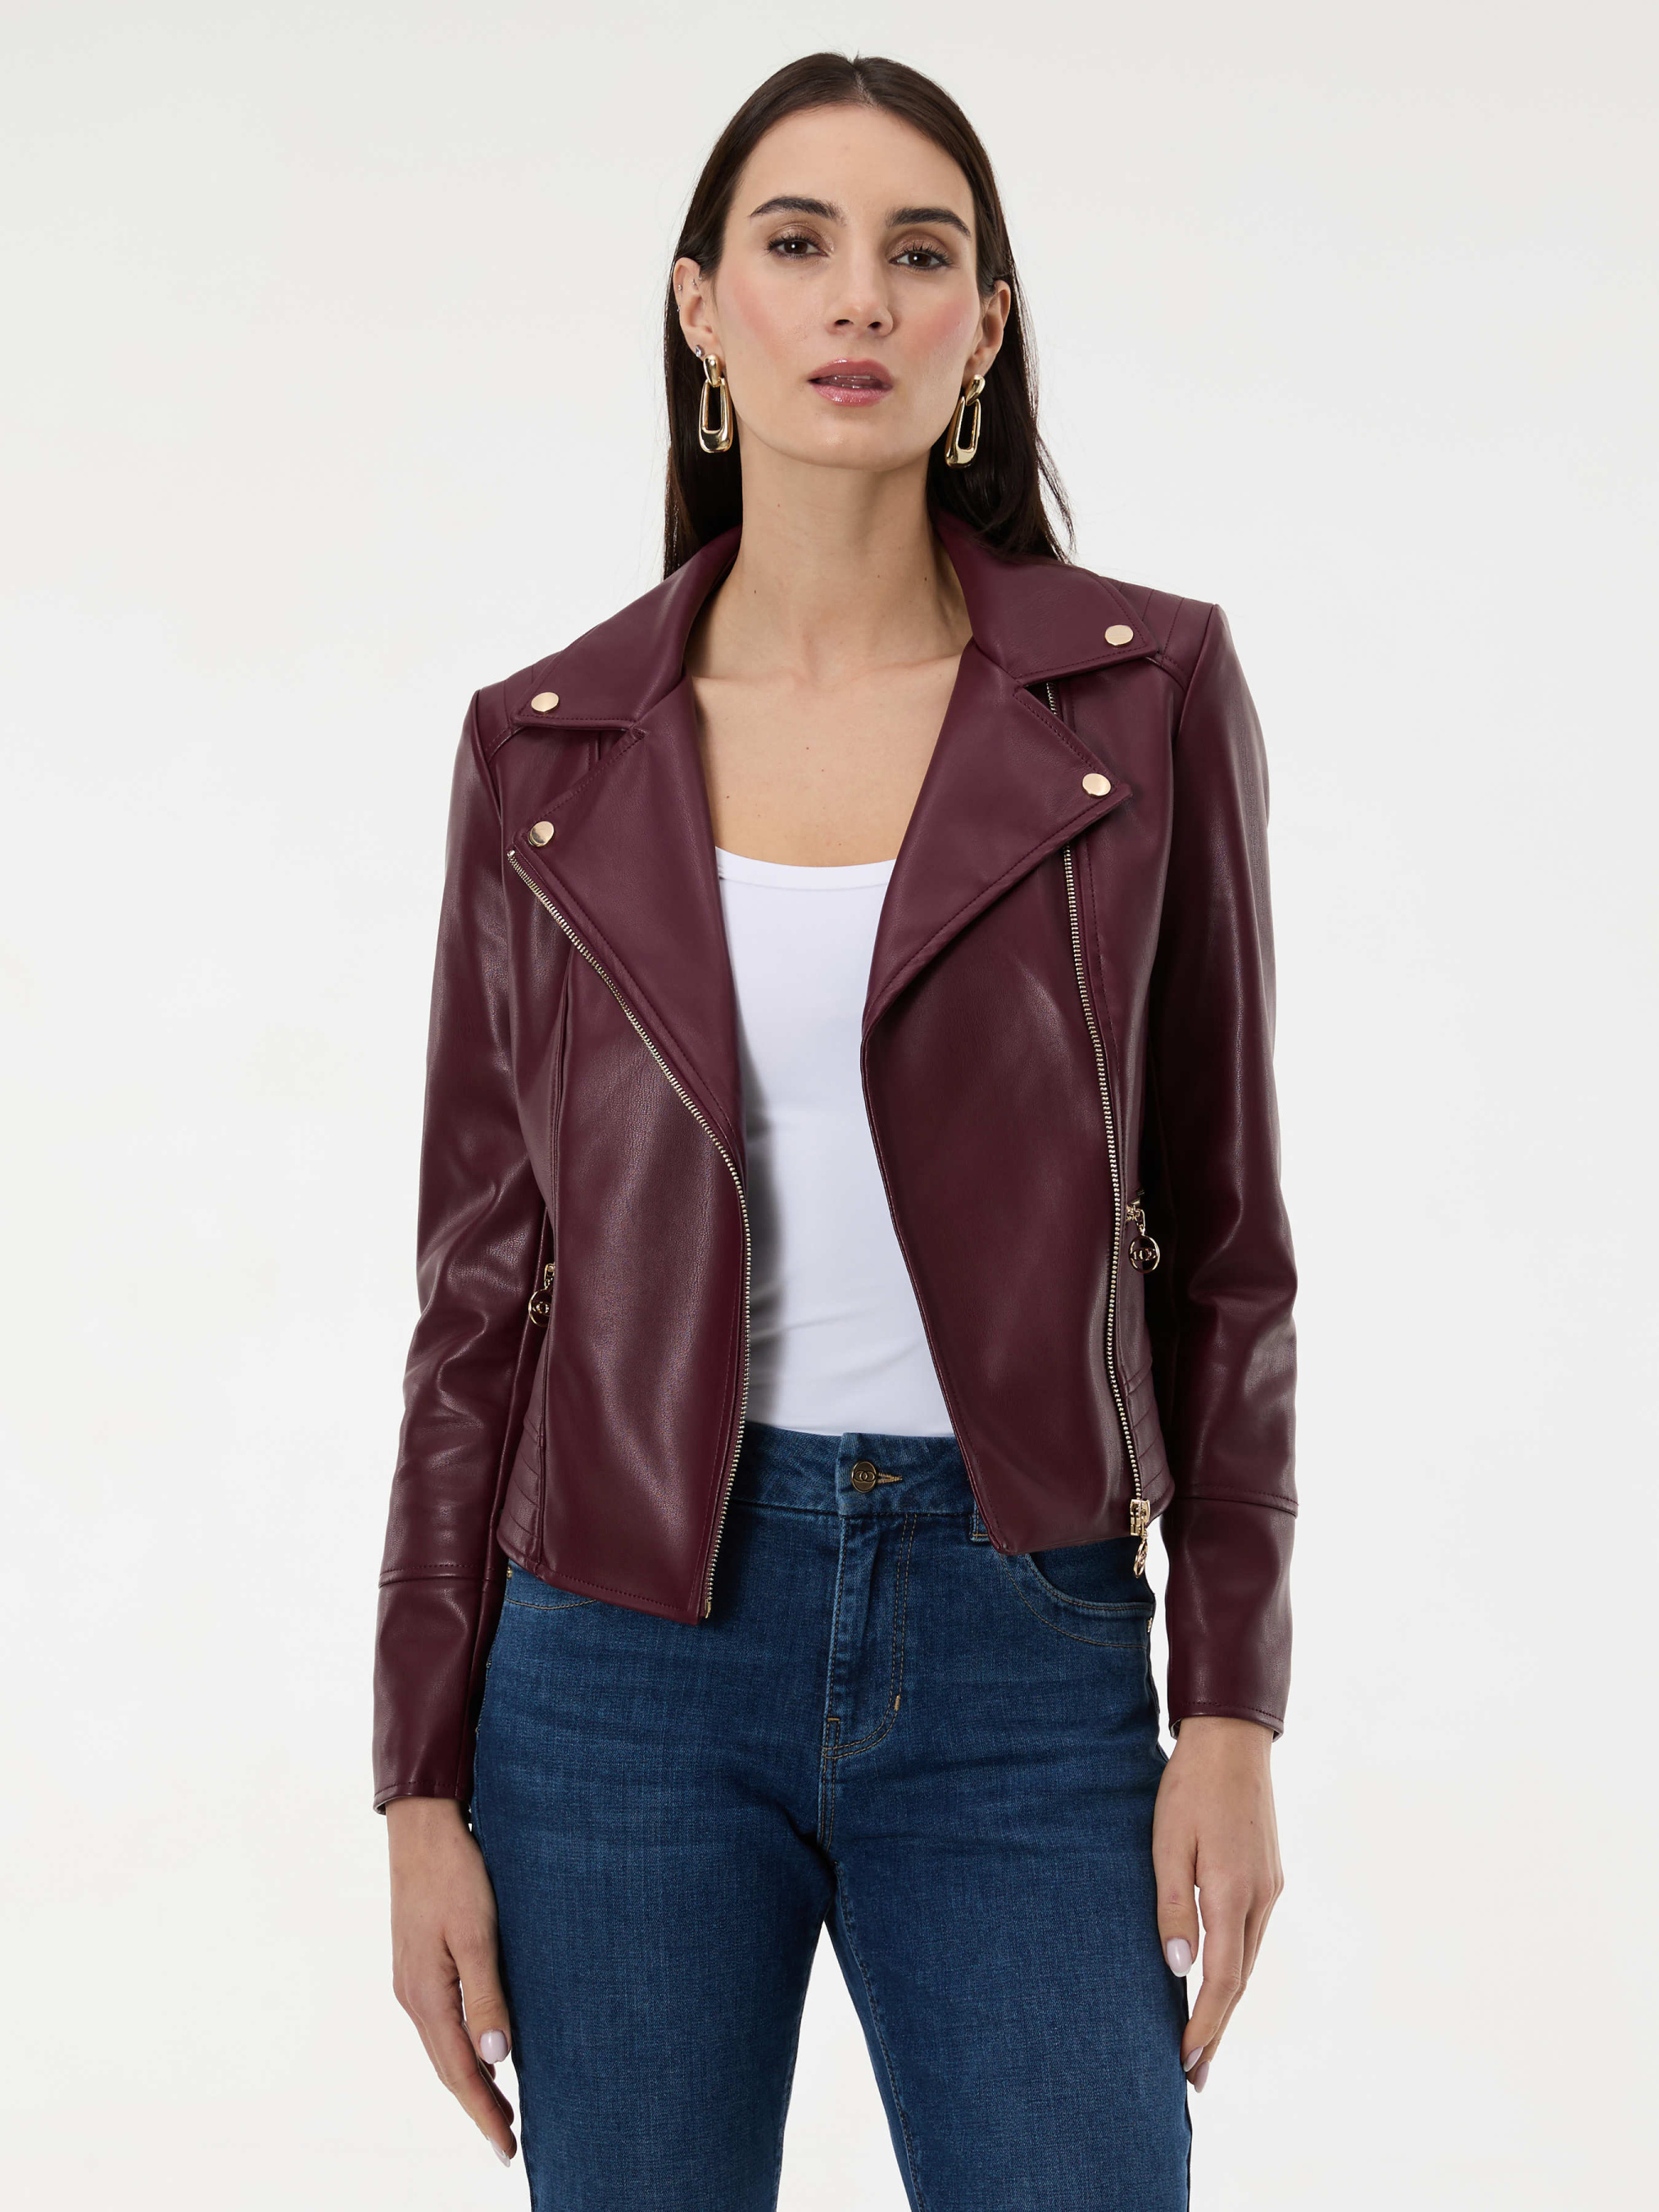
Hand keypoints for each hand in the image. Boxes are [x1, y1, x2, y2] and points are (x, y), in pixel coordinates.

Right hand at [387, 1796, 516, 2164]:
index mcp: (425, 1995)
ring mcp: (412, 1981)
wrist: (422, 1828)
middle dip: (478, 2107)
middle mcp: (413, 1996)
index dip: (484, 2111)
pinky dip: (460, 2049)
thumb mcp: (478, 1932)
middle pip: (447, 2067)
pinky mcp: (419, 1965)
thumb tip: (496, 2055)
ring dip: (470, 2080)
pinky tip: (479, 2050)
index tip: (508, 2148)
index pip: (459, 2071)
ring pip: (442, 2047)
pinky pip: (440, 2023)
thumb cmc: (455, 1873)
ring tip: (500, 2108)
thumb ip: (486, 1993)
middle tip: (509, 2142)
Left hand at [1152, 1715, 1282, 2091]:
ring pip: (1249, 1960)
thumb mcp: (1167, 1842)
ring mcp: (1270, 1887)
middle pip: (1241, 1980)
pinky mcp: (1268, 1876)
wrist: (1233, 1740)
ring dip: (1227, 2003)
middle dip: (1217, 2030)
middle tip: (1195, 2074)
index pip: (1223, 1980)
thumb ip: (1172, 1906)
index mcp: (1232, 1892)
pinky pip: (1251, 1936)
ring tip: (1203, 2041)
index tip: (1187, 2062)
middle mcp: (1260, 1898)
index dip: (1206, 2025)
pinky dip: (1235, 1968)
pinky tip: (1219, 1981)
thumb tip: (1179, 1969)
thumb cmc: (1190, 1787)